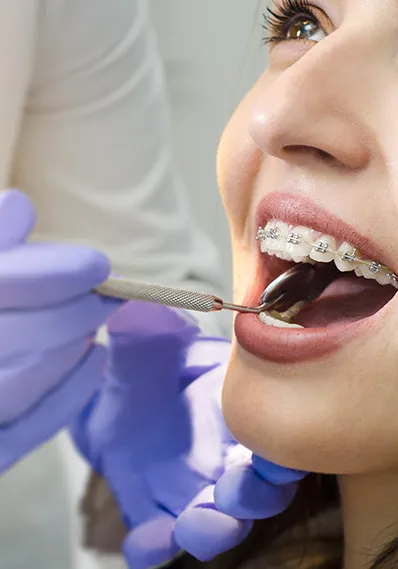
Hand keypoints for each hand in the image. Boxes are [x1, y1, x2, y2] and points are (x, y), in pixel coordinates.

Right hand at [0, 190, 119, 471]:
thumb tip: (19, 205)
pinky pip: (26, 430)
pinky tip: (98, 358)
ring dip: (71, 347)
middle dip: (74, 311)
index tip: (98, 265)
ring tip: (96, 322)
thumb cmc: (0, 310)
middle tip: (111, 294)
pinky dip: (69, 393)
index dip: (49, 275)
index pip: (0, 286)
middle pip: (11, 336)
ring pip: (17, 385)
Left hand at [71, 301, 306, 568]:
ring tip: (193, 523)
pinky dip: (156, 547)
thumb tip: (143, 310)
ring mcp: (191, 487)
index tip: (279, 449)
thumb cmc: (143, 359)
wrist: (108, 392)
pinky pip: (160, 542)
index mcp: (238, 408)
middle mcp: (226, 454)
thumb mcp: (146, 338)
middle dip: (256, 495)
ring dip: (215, 530)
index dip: (288, 446)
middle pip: (261, 490)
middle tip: (235, 487)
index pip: (280, 432)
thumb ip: (151, 327)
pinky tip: (145, 540)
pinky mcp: (154, 509)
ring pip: (220, 523)